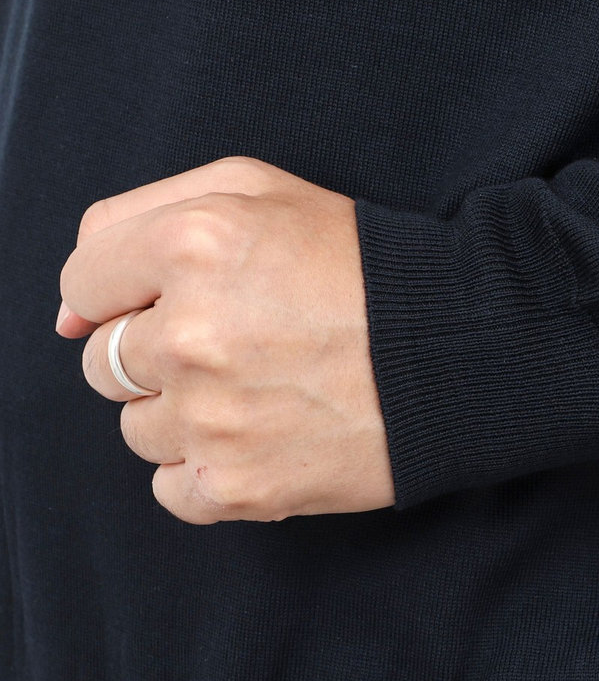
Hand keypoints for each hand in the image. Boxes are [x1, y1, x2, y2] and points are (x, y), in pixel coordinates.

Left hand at [57, 156, 395, 522]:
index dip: (123, 291)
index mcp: (193, 243)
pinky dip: (202, 469)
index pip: (82, 281)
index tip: (169, 299)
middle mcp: (191, 334)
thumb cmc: (355, 265)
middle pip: (102, 362)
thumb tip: (65, 314)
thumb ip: (135, 218)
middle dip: (152, 351)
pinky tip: (256, 437)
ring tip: (254, 389)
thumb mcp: (256, 190)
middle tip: (229, 342)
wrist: (451, 349)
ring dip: (181, 411)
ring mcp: (213, 419)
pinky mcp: (238, 486)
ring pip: (135, 429)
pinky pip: (169, 489)